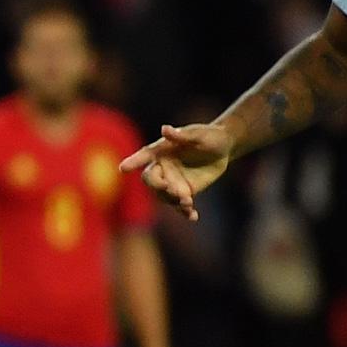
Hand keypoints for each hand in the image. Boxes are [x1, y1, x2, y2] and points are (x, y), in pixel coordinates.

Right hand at [120, 121, 234, 221]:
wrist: (223, 149)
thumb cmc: (209, 136)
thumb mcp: (199, 135)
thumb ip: (182, 135)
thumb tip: (165, 129)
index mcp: (162, 150)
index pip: (144, 156)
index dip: (133, 161)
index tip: (123, 168)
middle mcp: (164, 167)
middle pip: (151, 180)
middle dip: (158, 186)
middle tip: (172, 190)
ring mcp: (173, 182)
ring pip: (164, 196)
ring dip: (173, 201)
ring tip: (188, 202)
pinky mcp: (185, 193)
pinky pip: (180, 206)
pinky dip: (185, 212)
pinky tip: (193, 216)